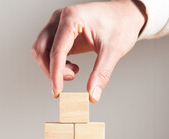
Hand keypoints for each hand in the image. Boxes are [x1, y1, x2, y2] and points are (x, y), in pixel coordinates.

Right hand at [31, 0, 146, 102]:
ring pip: (42, 50)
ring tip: (74, 71)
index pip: (56, 50)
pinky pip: (49, 50)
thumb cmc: (121, 25)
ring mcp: (59, 25)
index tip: (57, 91)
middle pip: (41, 49)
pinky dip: (56, 63)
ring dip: (53, 67)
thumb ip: (101, 73)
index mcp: (72, 18)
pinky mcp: (61, 33)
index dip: (55, 74)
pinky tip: (72, 66)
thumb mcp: (114, 50)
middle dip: (52, 70)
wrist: (126, 15)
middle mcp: (61, 19)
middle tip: (72, 78)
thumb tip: (92, 94)